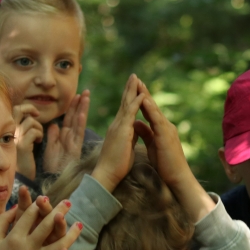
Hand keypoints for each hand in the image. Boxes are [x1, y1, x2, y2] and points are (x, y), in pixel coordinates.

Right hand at [0, 197, 81, 249]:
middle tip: (68, 202)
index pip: (30, 216)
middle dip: (60, 211)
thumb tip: (2, 202)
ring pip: (60, 246)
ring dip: (71, 234)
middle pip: (48, 226)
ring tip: (79, 225)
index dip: (38, 205)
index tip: (45, 197)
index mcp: (14, 238)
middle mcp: (28, 249)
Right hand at [13, 104, 42, 180]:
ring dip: (39, 127)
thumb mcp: (19, 140)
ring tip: (38, 137)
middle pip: (19, 109)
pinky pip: (34, 132)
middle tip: (37, 115)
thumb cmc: (20, 158)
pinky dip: (40, 135)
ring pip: (30, 121)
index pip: (14, 110)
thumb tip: (30, 116)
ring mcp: (14, 138)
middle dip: (30, 108)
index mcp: (6, 130)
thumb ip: (22, 129)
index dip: (25, 108)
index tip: (34, 114)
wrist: (19, 176)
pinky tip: (38, 142)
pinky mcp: (22, 145)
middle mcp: (7, 132)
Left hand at [43, 90, 89, 173]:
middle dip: (80, 104)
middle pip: (76, 118)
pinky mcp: (75, 150)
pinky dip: (79, 124)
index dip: (72, 107)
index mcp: (64, 137)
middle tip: (86, 91)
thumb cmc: (51, 168)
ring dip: (82, 110)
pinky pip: (77, 134)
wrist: (54, 180)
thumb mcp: (49, 150)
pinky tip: (81, 115)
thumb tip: (54, 125)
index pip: (69, 119)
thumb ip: (52, 137)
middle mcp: (71, 138)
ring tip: (86, 97)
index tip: (76, 96)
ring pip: (78, 123)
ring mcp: (74, 143)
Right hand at [91, 75, 145, 191]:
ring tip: (136, 78)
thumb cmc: (116, 164)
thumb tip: (136, 129)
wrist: (107, 174)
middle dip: (129, 88)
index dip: (130, 97)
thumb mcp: (126, 145)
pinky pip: (130, 113)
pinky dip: (136, 103)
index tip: (134, 87)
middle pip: (124, 102)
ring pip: (126, 104)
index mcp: (119, 128)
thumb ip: (130, 135)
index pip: (125, 109)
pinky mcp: (122, 131)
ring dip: (132, 90)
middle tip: (134, 76)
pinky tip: (142, 94)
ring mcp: (118, 126)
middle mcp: (117, 124)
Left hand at [133, 90, 190, 187]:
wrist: (178, 176)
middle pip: (152, 106)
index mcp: (161, 128)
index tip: (134, 88)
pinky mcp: (165, 134)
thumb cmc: (166, 164)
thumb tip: (137, 123)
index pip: (149, 110)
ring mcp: (166, 128)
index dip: (142, 99)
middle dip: (143, 92)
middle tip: (136, 79)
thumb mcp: (152, 145)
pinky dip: (149, 108)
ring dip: (146, 95)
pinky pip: (156, 118)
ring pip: (154, 109)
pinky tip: (142, 100)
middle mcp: (165, 125)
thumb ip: (145, 132)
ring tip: (138, 83)